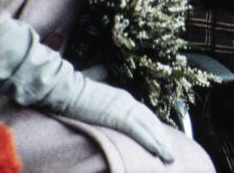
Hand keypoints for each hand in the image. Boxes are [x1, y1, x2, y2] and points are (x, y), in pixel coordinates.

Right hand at [0, 16, 174, 161]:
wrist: (64, 87)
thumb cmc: (72, 90)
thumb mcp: (90, 90)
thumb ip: (98, 88)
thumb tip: (100, 76)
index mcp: (121, 98)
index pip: (142, 115)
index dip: (152, 128)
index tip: (159, 139)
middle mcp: (127, 101)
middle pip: (150, 122)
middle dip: (160, 138)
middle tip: (169, 154)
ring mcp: (124, 107)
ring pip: (149, 128)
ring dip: (160, 143)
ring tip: (169, 157)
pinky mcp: (118, 115)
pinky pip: (139, 131)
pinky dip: (151, 142)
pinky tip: (159, 151)